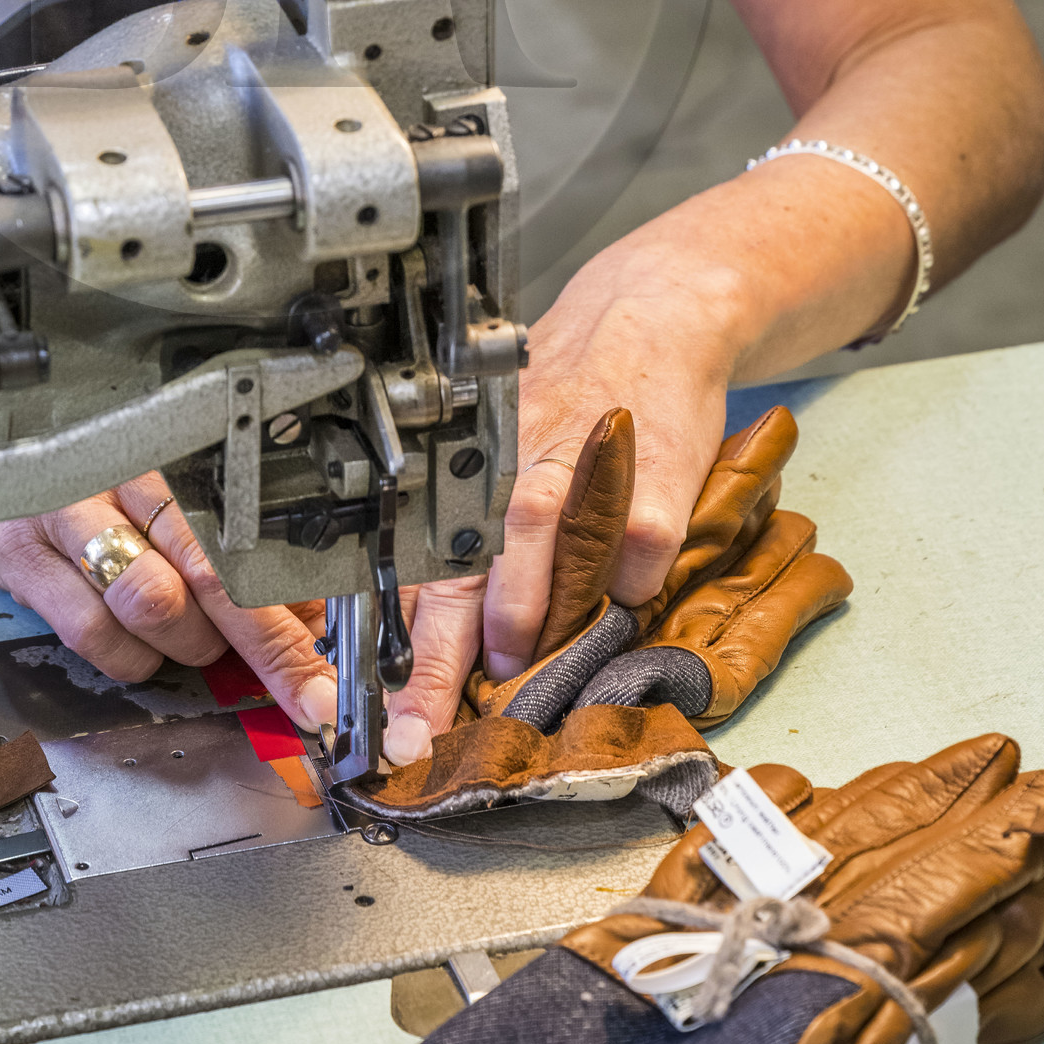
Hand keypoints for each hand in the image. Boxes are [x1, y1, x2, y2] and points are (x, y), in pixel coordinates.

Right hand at [0, 477, 340, 729]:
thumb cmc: (63, 461)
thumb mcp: (144, 483)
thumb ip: (214, 538)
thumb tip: (298, 606)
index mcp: (167, 444)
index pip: (254, 525)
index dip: (299, 598)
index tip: (330, 658)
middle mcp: (121, 469)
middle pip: (219, 564)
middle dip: (272, 643)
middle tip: (306, 691)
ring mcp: (68, 510)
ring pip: (157, 599)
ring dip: (189, 644)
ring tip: (194, 644)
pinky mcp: (20, 554)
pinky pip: (91, 629)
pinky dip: (128, 660)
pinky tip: (137, 651)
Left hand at [376, 277, 734, 764]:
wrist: (651, 317)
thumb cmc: (569, 392)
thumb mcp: (505, 448)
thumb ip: (477, 531)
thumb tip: (436, 630)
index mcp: (473, 467)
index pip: (421, 565)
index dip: (402, 643)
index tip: (390, 711)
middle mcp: (514, 463)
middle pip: (462, 565)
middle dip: (438, 657)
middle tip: (424, 726)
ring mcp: (582, 466)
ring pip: (534, 539)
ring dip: (518, 611)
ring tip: (511, 667)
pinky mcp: (653, 471)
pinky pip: (637, 546)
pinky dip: (633, 584)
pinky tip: (627, 600)